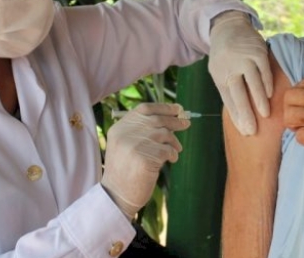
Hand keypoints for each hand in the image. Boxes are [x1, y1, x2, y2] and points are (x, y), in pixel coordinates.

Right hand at [101, 103, 189, 218]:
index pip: (144, 109)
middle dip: (174, 121)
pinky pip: (167, 150)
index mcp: (119, 128)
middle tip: (186, 123)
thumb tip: (172, 117)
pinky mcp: (144, 158)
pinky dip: (173, 154)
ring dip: (173, 142)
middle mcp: (125, 134)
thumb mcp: (126, 145)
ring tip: (175, 150)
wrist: (117, 195)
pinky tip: (170, 160)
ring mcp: (134, 145)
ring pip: (164, 134)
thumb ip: (141, 131)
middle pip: (156, 119)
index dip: (163, 107)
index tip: (176, 109)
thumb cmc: (126, 171)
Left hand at [208, 11, 272, 135]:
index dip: (237, 116)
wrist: (228, 27)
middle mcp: (229, 66)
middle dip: (245, 113)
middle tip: (252, 130)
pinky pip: (264, 70)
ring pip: (253, 82)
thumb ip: (229, 92)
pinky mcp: (258, 51)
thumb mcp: (220, 72)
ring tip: (265, 116)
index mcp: (218, 73)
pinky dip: (267, 83)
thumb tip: (241, 118)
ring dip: (259, 100)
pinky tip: (269, 94)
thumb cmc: (225, 57)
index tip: (245, 131)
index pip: (228, 99)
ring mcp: (244, 58)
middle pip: (238, 93)